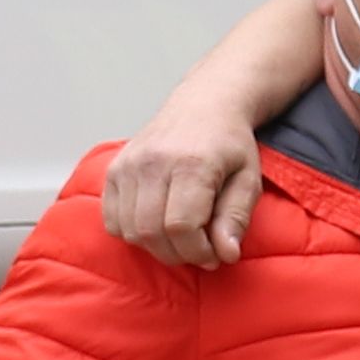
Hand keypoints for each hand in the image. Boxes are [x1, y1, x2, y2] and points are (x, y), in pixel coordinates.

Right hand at [100, 114, 266, 269]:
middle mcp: (153, 162)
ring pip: (129, 230)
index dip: (197, 252)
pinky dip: (132, 233)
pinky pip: (112, 220)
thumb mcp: (248, 179)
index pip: (181, 227)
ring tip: (179, 237)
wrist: (204, 104)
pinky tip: (156, 224)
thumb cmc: (228, 142)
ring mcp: (129, 164)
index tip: (213, 254)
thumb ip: (236, 218)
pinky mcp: (114, 169)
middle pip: (151, 232)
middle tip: (198, 249)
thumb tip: (225, 254)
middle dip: (177, 254)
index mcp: (191, 163)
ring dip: (155, 246)